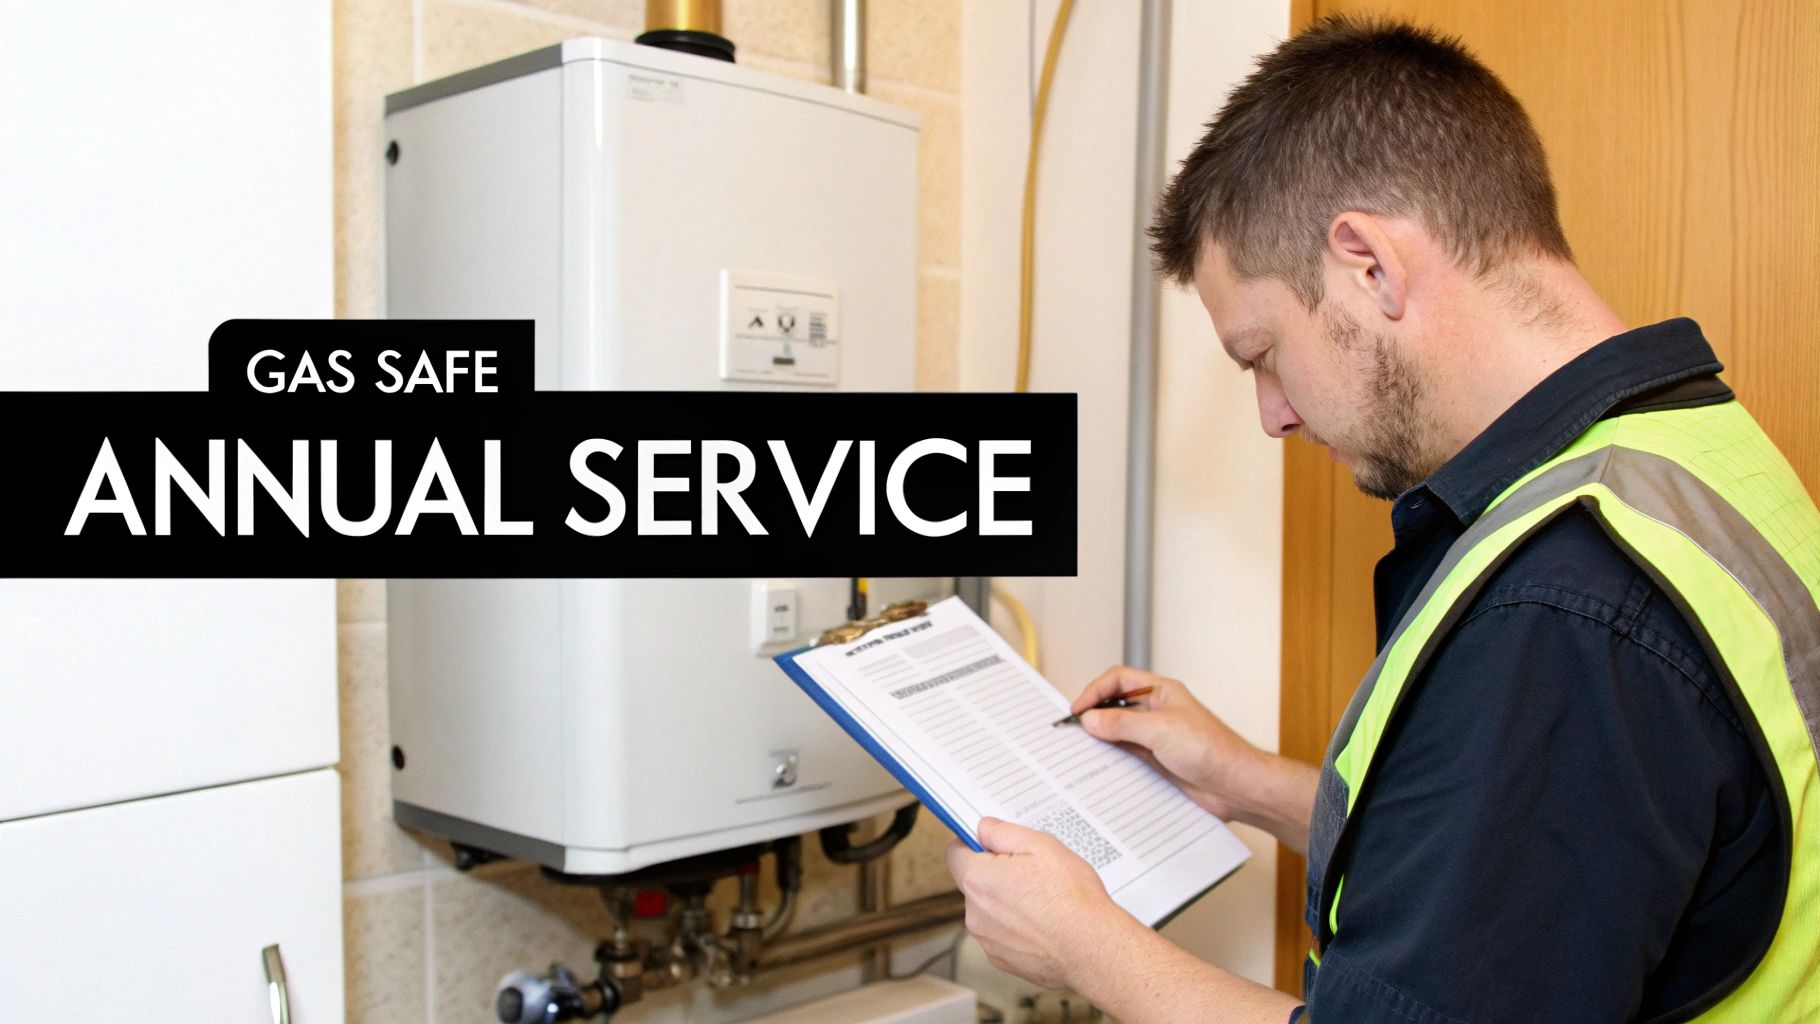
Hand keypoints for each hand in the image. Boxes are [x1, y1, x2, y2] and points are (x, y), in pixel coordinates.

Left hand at [945, 817, 1143, 990]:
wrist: (1092, 948)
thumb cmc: (1071, 899)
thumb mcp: (1041, 845)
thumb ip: (1003, 832)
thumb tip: (984, 829)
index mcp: (978, 880)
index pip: (956, 853)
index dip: (975, 844)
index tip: (993, 844)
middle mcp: (975, 913)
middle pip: (975, 883)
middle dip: (997, 874)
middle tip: (1031, 873)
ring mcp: (988, 940)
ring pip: (989, 910)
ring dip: (1008, 903)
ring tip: (1043, 901)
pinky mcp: (1002, 959)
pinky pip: (1002, 934)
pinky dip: (1017, 928)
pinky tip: (1044, 924)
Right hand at [1070, 666, 1262, 820]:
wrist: (1234, 786)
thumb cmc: (1213, 750)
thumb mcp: (1161, 730)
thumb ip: (1122, 723)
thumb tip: (1091, 719)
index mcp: (1161, 693)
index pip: (1119, 680)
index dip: (1095, 691)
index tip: (1078, 709)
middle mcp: (1157, 712)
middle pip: (1116, 705)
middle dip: (1094, 713)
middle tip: (1073, 728)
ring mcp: (1156, 737)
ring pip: (1119, 731)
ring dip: (1101, 738)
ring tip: (1081, 748)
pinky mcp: (1157, 760)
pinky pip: (1126, 754)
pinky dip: (1111, 758)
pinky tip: (1101, 766)